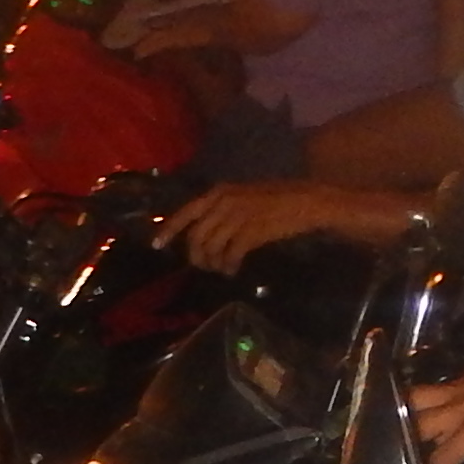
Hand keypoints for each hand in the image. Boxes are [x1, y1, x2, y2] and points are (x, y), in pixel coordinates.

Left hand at [163, 181, 337, 271]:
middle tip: (203, 266)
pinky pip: (229, 255)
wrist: (307, 201)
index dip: (168, 231)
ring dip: (213, 263)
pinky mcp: (251, 233)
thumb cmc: (277, 199)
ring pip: (211, 248)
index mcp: (219, 192)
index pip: (185, 213)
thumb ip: (221, 209)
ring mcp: (237, 217)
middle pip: (196, 236)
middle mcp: (223, 203)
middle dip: (196, 256)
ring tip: (221, 268)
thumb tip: (202, 232)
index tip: (156, 246)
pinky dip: (228, 266)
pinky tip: (232, 270)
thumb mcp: (243, 196)